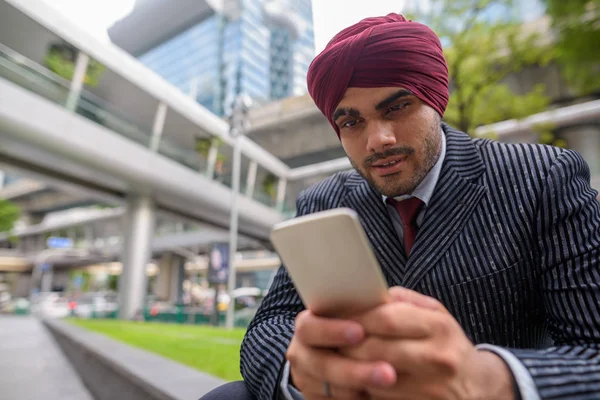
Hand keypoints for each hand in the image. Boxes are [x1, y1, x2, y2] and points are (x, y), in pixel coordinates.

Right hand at [286, 310, 396, 398]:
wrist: (335, 353)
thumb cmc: (351, 325)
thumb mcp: (354, 312)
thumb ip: (366, 307)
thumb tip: (389, 300)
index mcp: (307, 324)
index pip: (310, 326)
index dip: (332, 330)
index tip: (360, 332)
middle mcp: (301, 352)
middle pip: (320, 363)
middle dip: (353, 369)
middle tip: (387, 372)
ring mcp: (306, 378)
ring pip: (329, 387)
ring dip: (359, 386)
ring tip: (390, 382)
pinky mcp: (314, 397)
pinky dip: (353, 398)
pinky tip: (375, 394)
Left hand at [341, 287, 514, 399]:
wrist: (478, 387)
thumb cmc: (448, 344)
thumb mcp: (436, 314)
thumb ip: (404, 301)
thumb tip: (370, 293)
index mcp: (438, 327)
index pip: (387, 319)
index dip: (356, 318)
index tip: (336, 316)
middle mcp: (437, 357)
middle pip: (376, 349)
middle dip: (346, 345)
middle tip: (326, 340)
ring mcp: (431, 389)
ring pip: (375, 378)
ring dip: (350, 369)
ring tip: (334, 359)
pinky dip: (364, 390)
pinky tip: (352, 380)